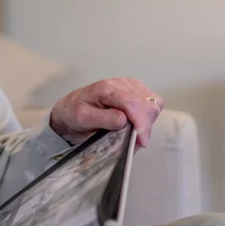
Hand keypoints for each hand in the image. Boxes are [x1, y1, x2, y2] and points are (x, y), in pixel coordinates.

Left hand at [49, 77, 163, 146]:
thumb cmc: (74, 113)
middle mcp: (121, 84)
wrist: (70, 108)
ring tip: (133, 132)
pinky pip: (153, 102)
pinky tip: (136, 123)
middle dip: (145, 125)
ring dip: (147, 121)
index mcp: (106, 88)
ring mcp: (130, 85)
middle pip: (147, 104)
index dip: (141, 123)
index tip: (142, 141)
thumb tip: (124, 120)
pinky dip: (148, 116)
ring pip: (153, 103)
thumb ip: (103, 119)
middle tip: (135, 141)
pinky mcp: (136, 90)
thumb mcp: (82, 118)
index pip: (132, 103)